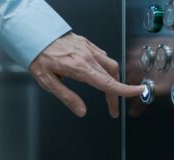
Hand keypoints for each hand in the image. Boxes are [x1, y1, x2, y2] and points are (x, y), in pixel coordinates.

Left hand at [29, 32, 144, 117]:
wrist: (34, 33)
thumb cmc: (39, 57)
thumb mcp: (48, 82)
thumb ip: (67, 97)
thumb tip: (82, 111)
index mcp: (79, 68)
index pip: (108, 82)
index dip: (125, 90)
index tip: (138, 92)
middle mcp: (87, 57)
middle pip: (112, 76)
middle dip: (116, 93)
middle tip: (112, 108)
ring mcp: (88, 48)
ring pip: (110, 64)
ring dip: (113, 79)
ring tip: (108, 91)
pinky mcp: (87, 43)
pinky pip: (103, 55)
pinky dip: (106, 66)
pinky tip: (99, 72)